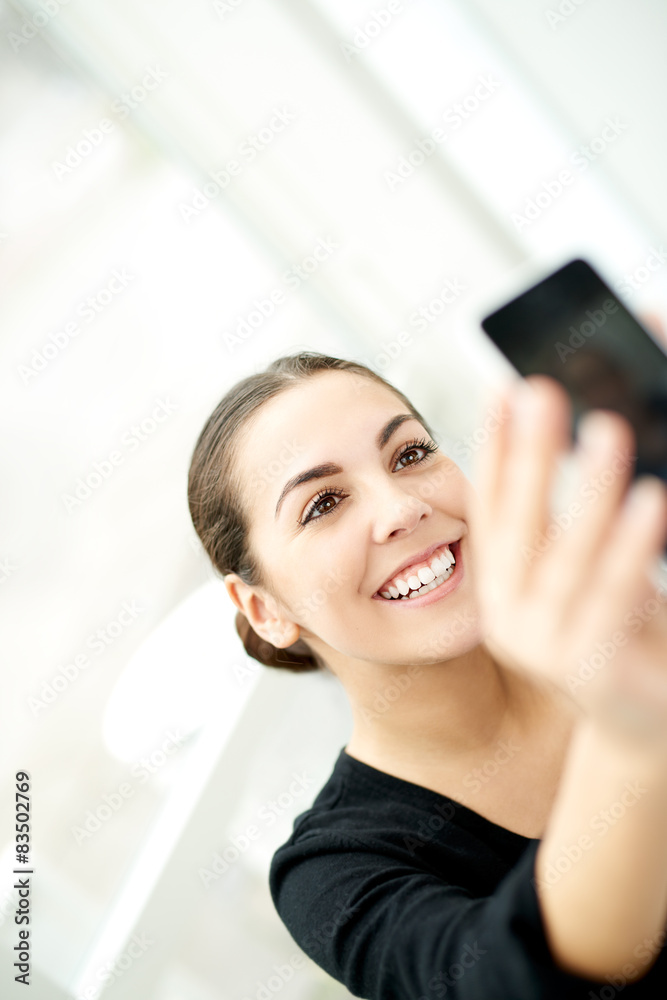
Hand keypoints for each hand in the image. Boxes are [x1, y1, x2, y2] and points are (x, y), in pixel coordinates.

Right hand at [469, 373, 666, 753]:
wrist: (645, 725)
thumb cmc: (626, 637)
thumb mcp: (595, 570)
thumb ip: (586, 522)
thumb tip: (594, 437)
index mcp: (503, 587)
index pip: (491, 508)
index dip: (494, 448)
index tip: (504, 392)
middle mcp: (509, 615)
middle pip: (516, 524)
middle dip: (528, 454)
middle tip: (542, 392)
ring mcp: (542, 645)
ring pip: (565, 557)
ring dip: (586, 490)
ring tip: (607, 430)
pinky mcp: (587, 670)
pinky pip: (611, 597)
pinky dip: (629, 547)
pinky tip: (649, 500)